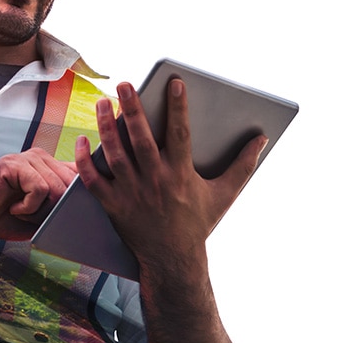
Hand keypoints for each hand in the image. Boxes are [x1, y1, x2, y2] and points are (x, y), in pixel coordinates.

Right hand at [0, 148, 76, 240]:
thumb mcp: (37, 214)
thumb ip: (58, 207)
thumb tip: (82, 212)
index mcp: (47, 166)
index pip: (78, 174)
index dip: (79, 195)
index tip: (73, 211)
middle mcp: (39, 157)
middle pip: (69, 185)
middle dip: (55, 209)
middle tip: (31, 216)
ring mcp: (26, 158)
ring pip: (55, 187)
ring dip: (39, 210)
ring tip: (20, 211)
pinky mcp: (14, 164)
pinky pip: (39, 188)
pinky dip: (28, 207)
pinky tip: (13, 207)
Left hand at [75, 80, 267, 269]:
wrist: (173, 260)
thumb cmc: (198, 222)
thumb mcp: (224, 194)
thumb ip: (243, 165)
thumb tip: (261, 139)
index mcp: (181, 174)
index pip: (180, 133)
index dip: (178, 107)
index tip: (174, 83)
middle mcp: (155, 180)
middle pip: (140, 139)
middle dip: (132, 110)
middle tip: (124, 84)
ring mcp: (131, 193)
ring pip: (115, 154)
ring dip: (106, 127)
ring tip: (101, 103)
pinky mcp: (113, 205)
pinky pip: (94, 180)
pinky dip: (84, 161)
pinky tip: (81, 139)